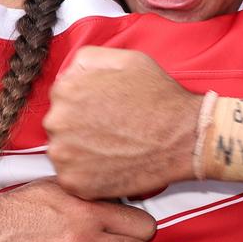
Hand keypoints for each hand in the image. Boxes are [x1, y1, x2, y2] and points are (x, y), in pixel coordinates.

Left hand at [45, 46, 202, 198]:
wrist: (185, 137)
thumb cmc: (160, 98)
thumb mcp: (128, 59)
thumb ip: (89, 58)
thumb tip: (70, 71)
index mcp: (66, 89)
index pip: (62, 96)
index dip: (86, 103)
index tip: (105, 110)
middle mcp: (57, 121)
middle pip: (59, 124)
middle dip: (81, 127)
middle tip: (112, 130)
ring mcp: (64, 155)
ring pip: (64, 151)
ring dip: (82, 151)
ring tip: (114, 147)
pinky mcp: (75, 183)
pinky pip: (73, 177)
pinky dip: (89, 174)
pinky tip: (112, 164)